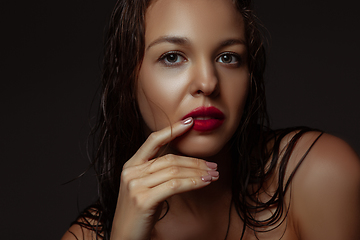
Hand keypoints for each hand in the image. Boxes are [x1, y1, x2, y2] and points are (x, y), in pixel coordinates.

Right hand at [110, 117, 218, 239]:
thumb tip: (183, 162)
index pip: (153, 141)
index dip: (172, 130)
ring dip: (198, 173)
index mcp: (131, 165)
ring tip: (213, 175)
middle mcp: (131, 172)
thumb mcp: (144, 187)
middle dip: (195, 162)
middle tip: (213, 166)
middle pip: (170, 159)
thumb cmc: (139, 213)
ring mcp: (136, 185)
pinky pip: (174, 186)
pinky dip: (193, 183)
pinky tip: (204, 183)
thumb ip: (156, 171)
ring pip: (174, 171)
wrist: (125, 238)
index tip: (189, 123)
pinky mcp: (143, 200)